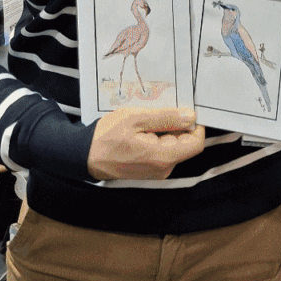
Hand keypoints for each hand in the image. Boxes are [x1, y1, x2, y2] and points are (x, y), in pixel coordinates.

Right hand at [87, 106, 204, 180]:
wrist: (85, 156)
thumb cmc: (106, 137)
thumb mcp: (136, 119)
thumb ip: (166, 118)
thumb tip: (190, 116)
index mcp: (163, 157)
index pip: (196, 143)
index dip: (196, 125)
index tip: (186, 110)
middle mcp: (164, 168)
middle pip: (185, 144)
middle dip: (177, 125)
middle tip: (159, 110)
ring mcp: (157, 171)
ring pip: (174, 146)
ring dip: (165, 130)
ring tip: (146, 120)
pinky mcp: (150, 169)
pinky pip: (163, 151)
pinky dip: (157, 138)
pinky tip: (142, 129)